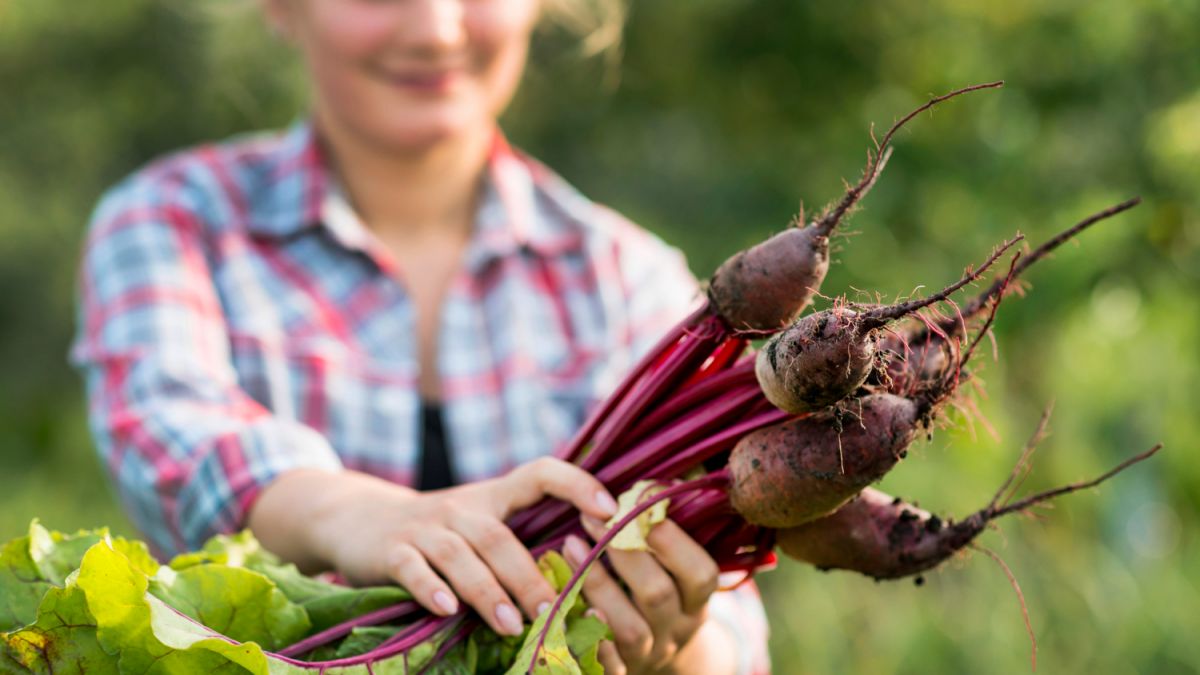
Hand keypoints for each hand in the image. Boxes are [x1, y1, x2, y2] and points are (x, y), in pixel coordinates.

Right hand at [248, 459, 618, 636]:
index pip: (540, 472)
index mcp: (493, 497)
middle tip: (554, 610)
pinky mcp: (391, 550)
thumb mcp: (480, 523)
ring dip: (488, 591)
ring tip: (512, 624)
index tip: (610, 510)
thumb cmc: (440, 533)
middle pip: (500, 536)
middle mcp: (462, 507)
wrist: (359, 519)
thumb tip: (590, 581)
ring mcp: (425, 527)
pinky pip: (413, 568)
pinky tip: (446, 610)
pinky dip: (430, 588)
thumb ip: (521, 542)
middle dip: (529, 575)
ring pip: (461, 555)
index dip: (577, 483)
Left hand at [562, 516, 723, 674]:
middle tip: (592, 518)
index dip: (672, 541)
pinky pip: (604, 662)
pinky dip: (583, 633)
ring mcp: (649, 655)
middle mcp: (677, 630)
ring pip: (630, 629)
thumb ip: (663, 532)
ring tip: (569, 546)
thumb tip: (653, 481)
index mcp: (696, 600)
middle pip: (658, 596)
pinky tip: (560, 600)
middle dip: (625, 553)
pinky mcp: (620, 673)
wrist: (657, 660)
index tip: (639, 505)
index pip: (701, 574)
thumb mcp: (674, 569)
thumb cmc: (659, 592)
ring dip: (598, 585)